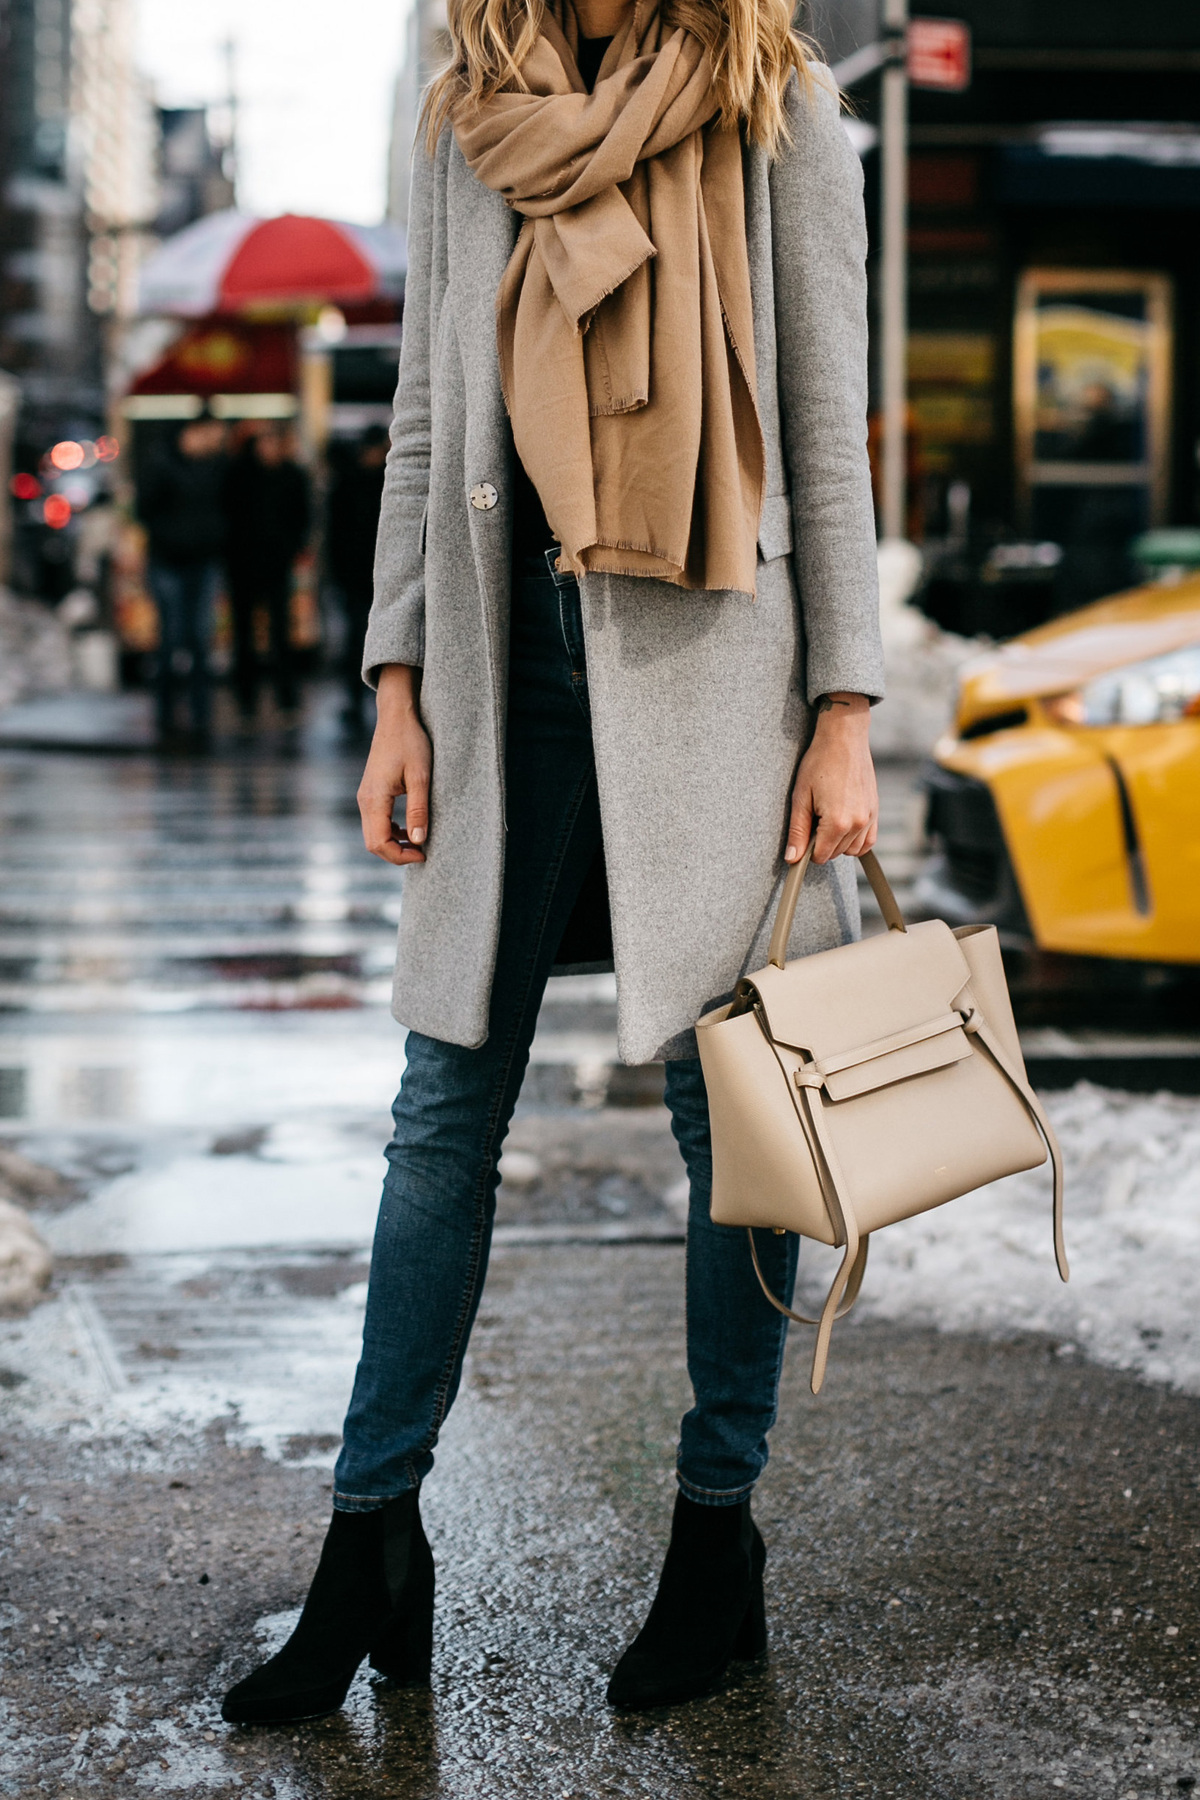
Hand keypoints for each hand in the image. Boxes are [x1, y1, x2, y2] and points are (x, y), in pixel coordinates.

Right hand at [357, 664, 431, 865]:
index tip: (423, 853)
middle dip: (396, 854)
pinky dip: (391, 832)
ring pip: (373, 834)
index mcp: (374, 799)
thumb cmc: (410, 743)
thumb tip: (418, 841)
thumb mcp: (420, 777)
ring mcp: (365, 797)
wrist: (396, 718)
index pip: (379, 843)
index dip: (400, 856)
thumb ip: (419, 810)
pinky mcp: (370, 793)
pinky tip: (409, 829)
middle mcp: (364, 801)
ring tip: (418, 843)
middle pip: (373, 843)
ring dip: (394, 844)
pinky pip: (376, 822)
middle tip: (422, 852)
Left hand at [786, 693, 877, 865]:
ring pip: (852, 850)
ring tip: (828, 818)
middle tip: (814, 816)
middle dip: (822, 843)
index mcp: (837, 822)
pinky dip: (855, 840)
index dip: (808, 848)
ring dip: (838, 843)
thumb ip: (798, 831)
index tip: (804, 831)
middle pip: (835, 854)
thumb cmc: (819, 763)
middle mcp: (858, 824)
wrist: (844, 739)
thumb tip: (792, 859)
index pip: (820, 856)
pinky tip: (843, 826)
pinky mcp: (875, 811)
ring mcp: (870, 818)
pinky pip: (868, 841)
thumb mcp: (801, 797)